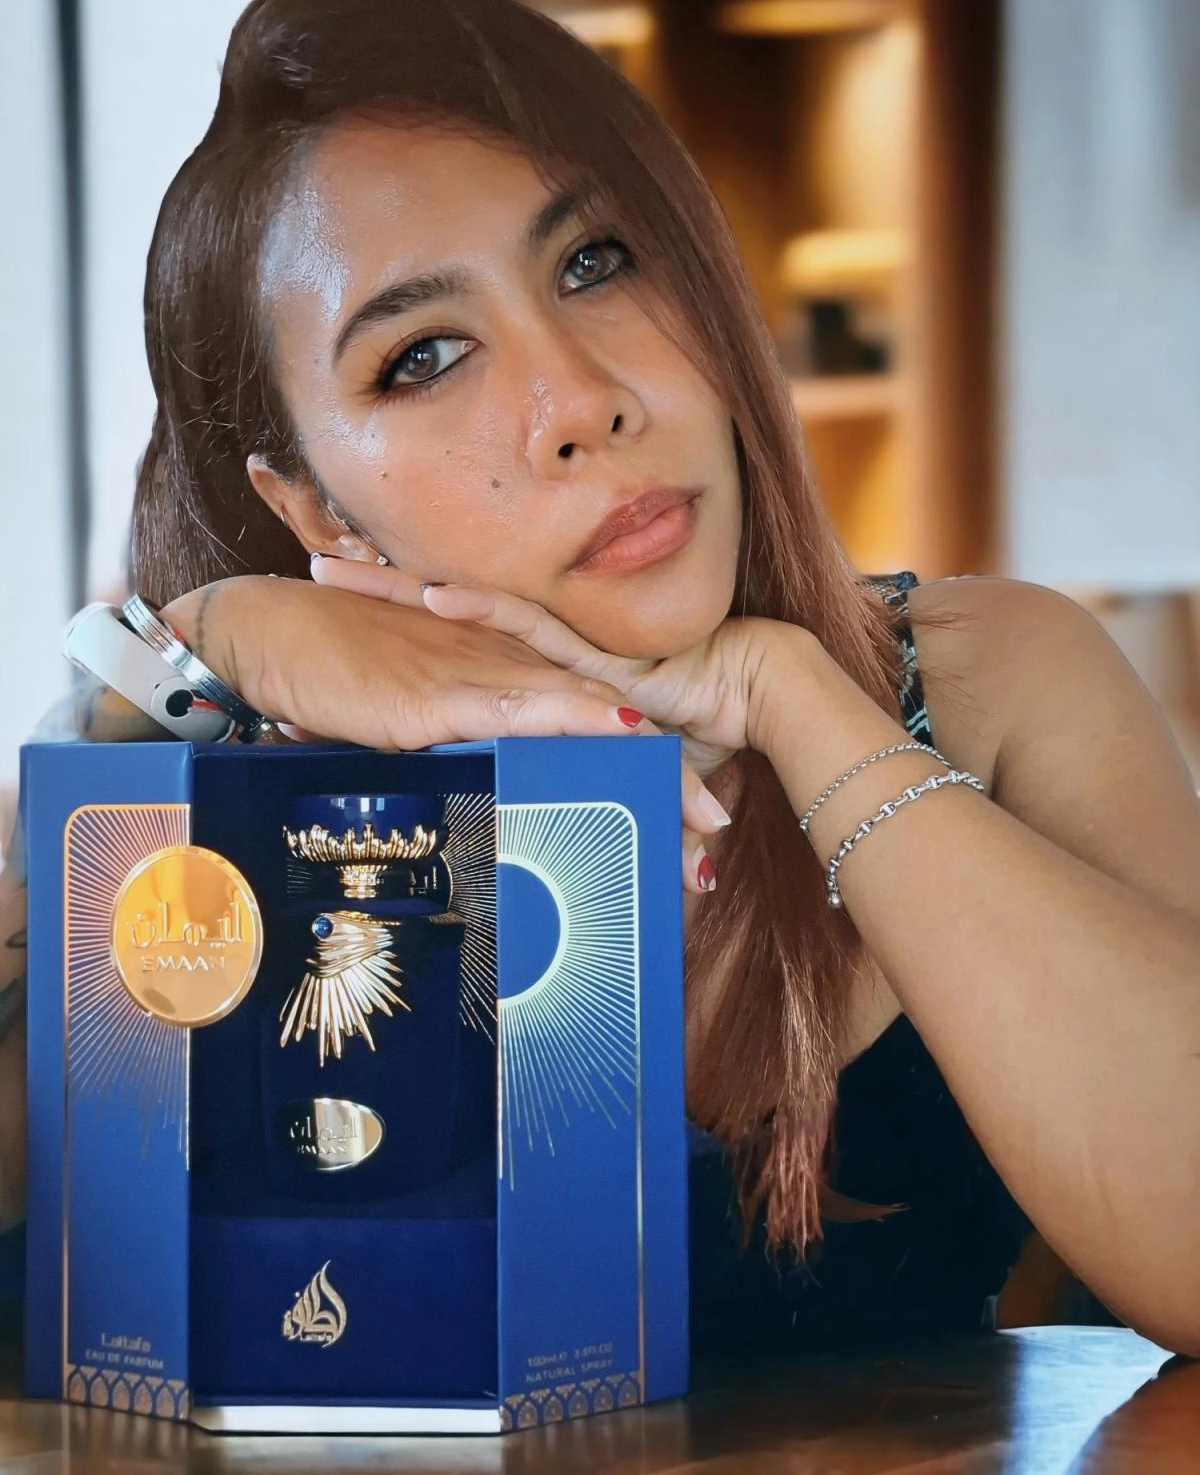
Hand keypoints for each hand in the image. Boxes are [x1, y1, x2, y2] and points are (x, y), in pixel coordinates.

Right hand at [163, 575, 728, 892]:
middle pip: (609, 727)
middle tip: (716, 836)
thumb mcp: (404, 721)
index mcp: (501, 678)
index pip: (590, 723)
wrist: (266, 638)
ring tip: (700, 817)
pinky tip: (625, 724)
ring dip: (649, 769)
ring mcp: (478, 678)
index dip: (645, 765)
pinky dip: (578, 717)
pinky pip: (523, 705)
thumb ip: (449, 751)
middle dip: (668, 782)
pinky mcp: (441, 696)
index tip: (688, 816)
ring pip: (587, 721)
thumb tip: (476, 800)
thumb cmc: (330, 675)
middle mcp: (504, 671)